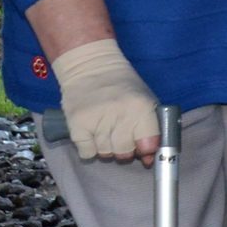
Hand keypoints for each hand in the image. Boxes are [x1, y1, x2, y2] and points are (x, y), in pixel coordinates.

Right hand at [49, 39, 161, 163]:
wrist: (90, 65)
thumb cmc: (122, 86)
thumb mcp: (144, 100)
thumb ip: (150, 129)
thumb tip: (148, 160)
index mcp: (141, 108)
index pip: (148, 144)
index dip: (146, 147)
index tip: (142, 144)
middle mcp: (120, 115)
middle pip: (124, 152)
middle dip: (124, 148)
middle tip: (119, 132)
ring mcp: (97, 120)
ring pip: (105, 153)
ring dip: (106, 146)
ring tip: (104, 128)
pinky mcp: (77, 124)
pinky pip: (87, 153)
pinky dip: (89, 147)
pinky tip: (91, 132)